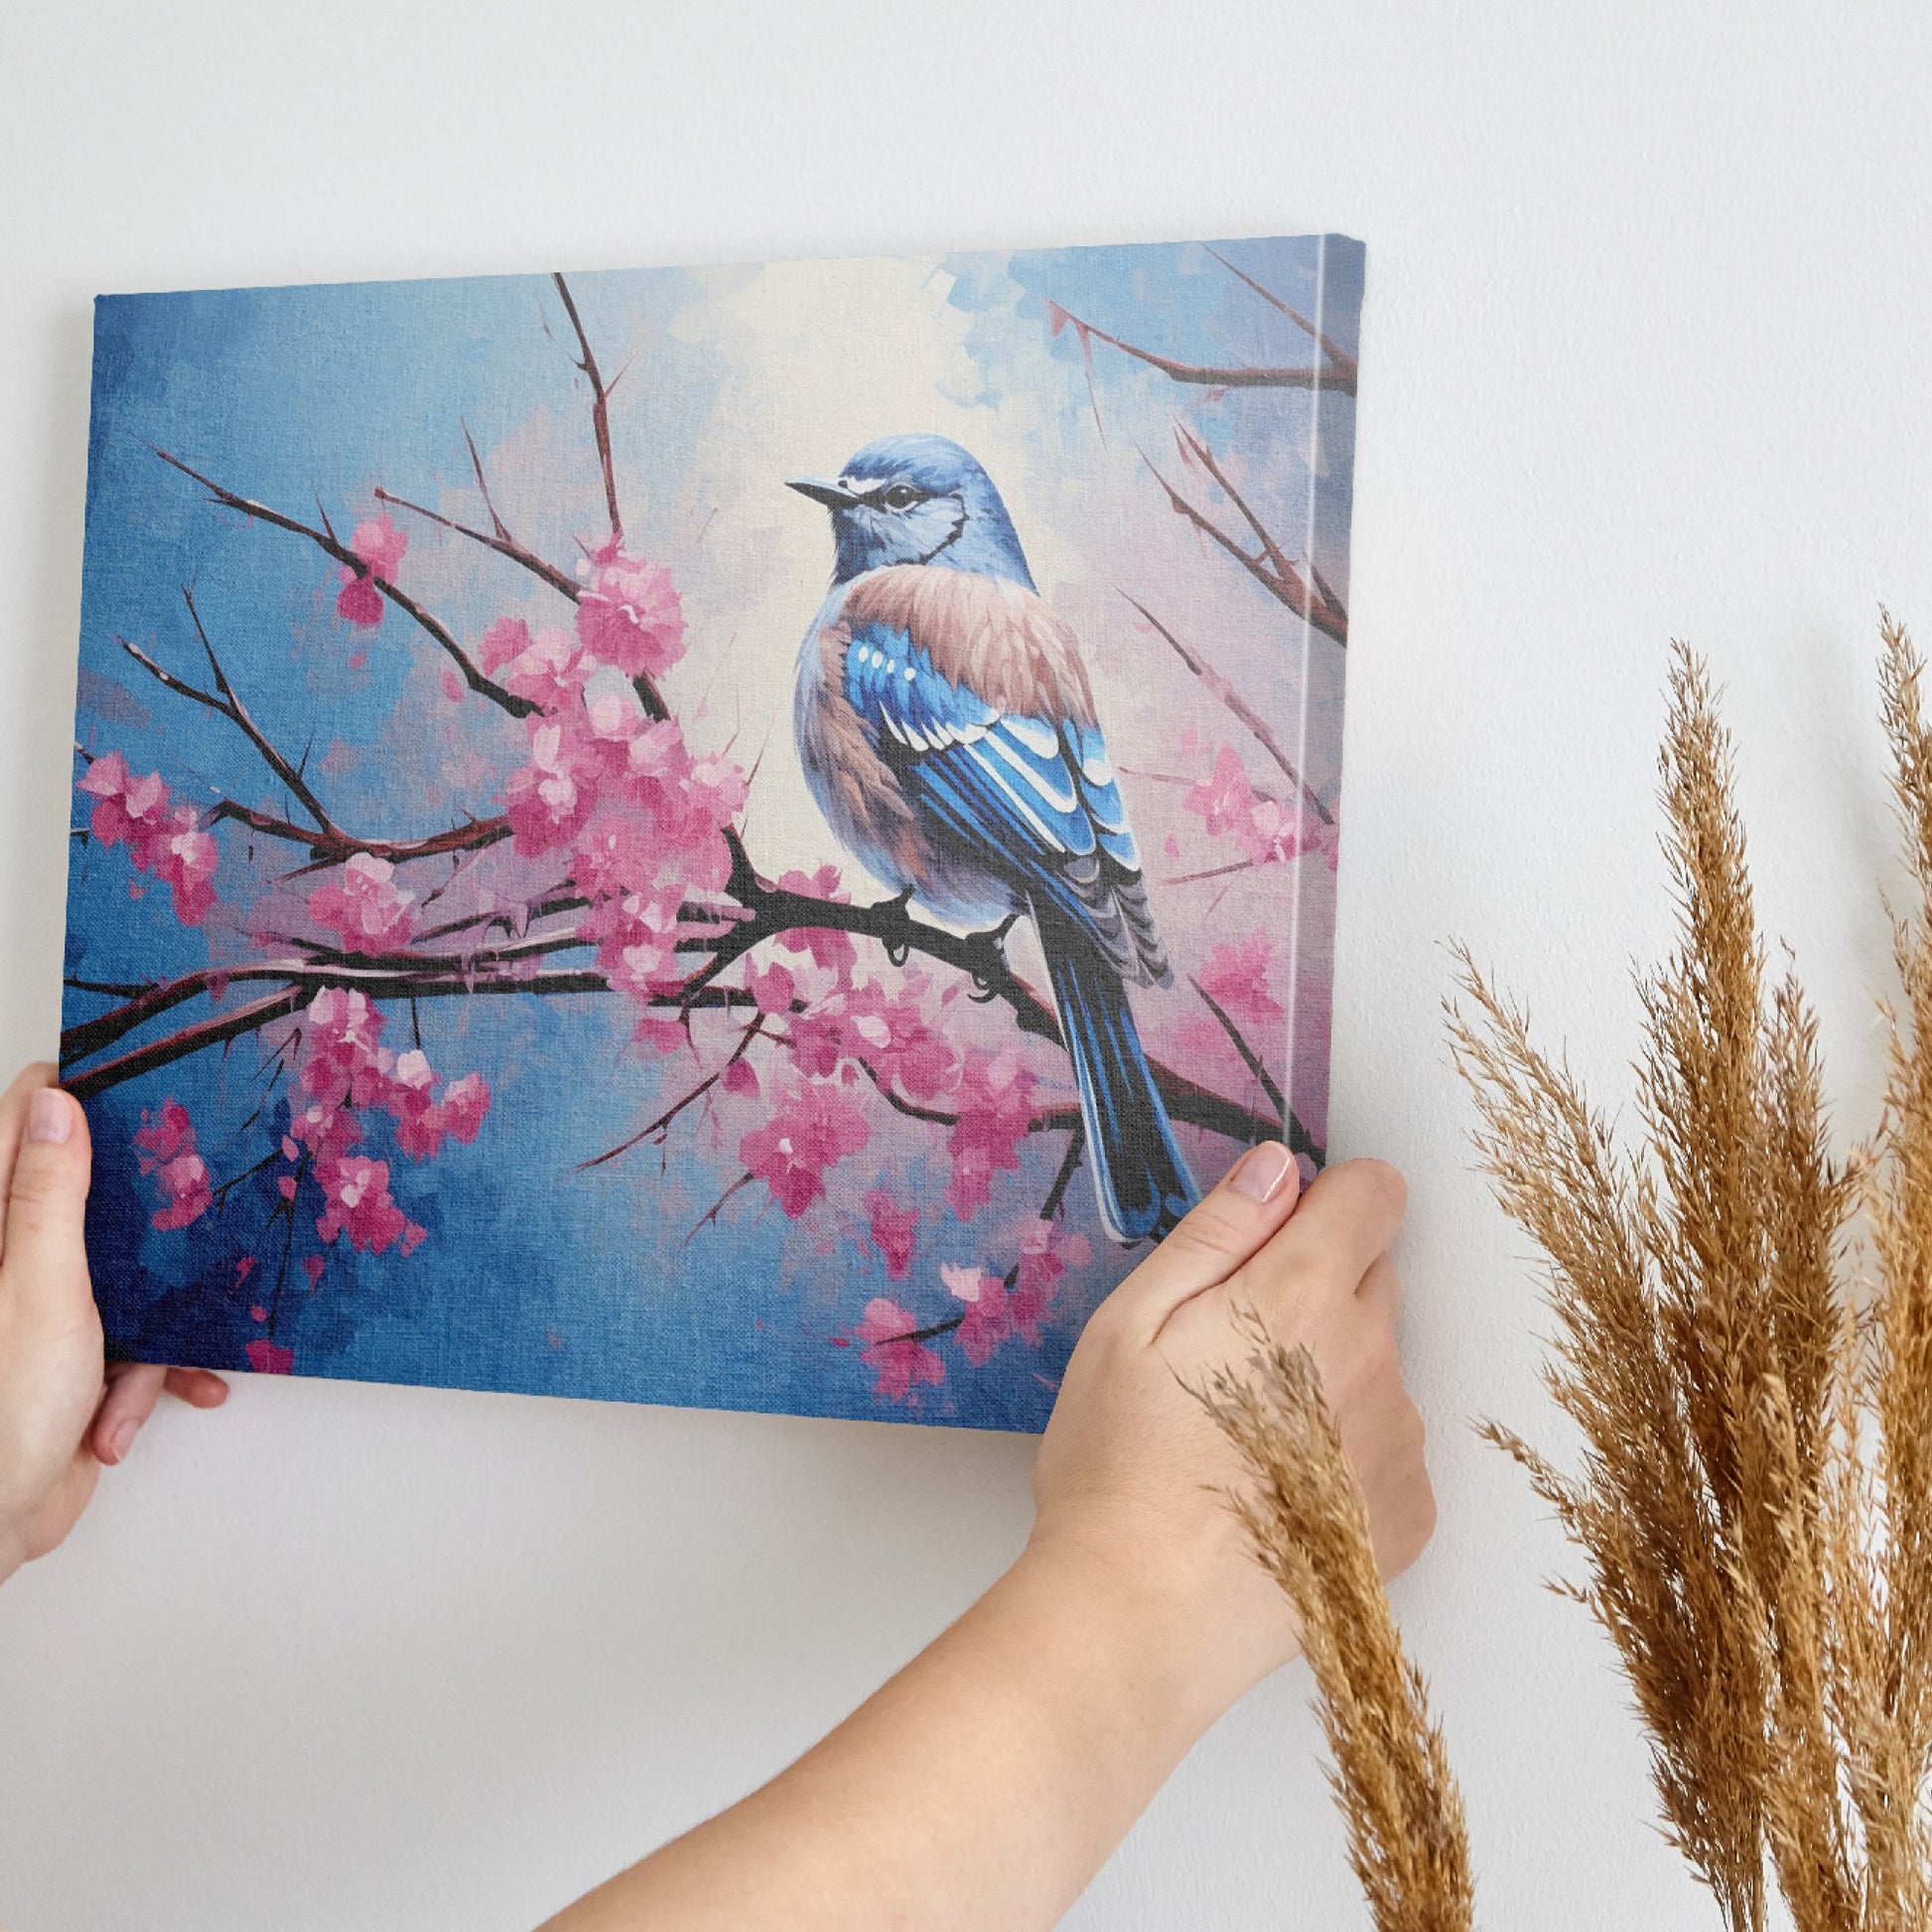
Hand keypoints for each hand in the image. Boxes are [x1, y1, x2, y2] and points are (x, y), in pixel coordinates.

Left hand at [0, 1063, 227, 1583]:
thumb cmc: (3, 1410)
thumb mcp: (42, 1287)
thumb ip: (50, 1194)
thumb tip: (57, 1104)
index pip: (26, 1120)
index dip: (81, 1098)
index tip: (144, 1093)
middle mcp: (12, 1255)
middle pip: (90, 1193)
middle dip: (146, 1218)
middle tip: (188, 1211)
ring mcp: (42, 1304)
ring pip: (126, 1270)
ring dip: (152, 1320)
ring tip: (148, 1360)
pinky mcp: (71, 1352)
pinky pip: (131, 1338)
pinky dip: (144, 1374)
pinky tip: (131, 1410)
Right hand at [1028, 1144, 1433, 1722]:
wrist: (1143, 1616)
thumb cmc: (1119, 1468)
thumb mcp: (1131, 1323)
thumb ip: (1216, 1233)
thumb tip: (1278, 1168)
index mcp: (1303, 1295)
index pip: (1374, 1194)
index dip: (1324, 1203)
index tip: (1276, 1240)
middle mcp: (1373, 1358)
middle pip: (1375, 1278)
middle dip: (1317, 1291)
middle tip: (1231, 1352)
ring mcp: (1399, 1442)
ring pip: (1379, 1367)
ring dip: (1332, 1377)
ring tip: (1244, 1438)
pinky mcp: (1408, 1515)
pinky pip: (1388, 1448)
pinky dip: (1346, 1456)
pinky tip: (1277, 1491)